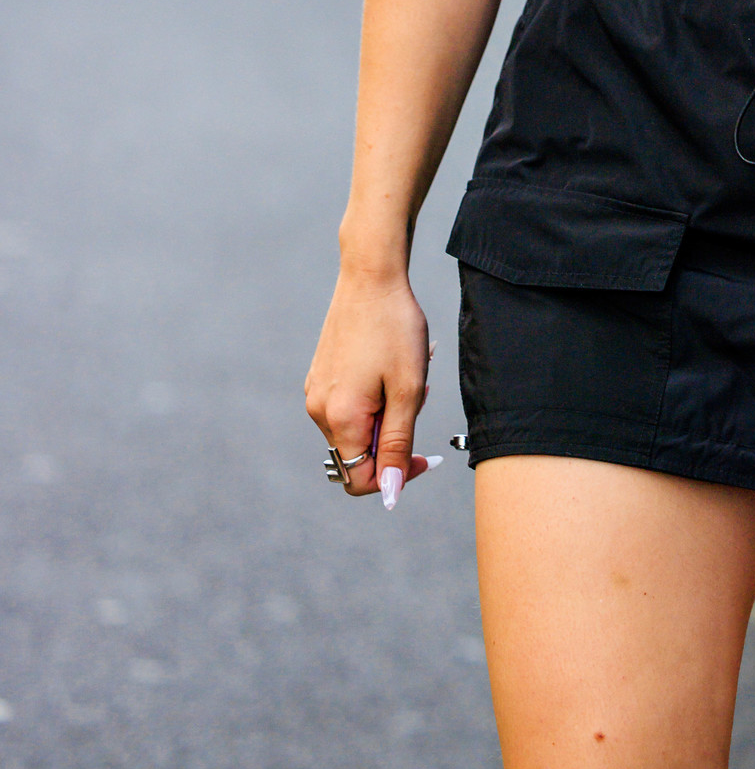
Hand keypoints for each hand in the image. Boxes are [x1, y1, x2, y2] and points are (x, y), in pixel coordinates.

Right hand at [305, 268, 437, 504]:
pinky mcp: (320, 377)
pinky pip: (348, 407)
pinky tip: (388, 368)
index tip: (424, 453)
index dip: (395, 476)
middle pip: (359, 454)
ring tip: (404, 378)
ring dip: (384, 417)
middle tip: (416, 397)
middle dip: (393, 439)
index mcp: (339, 419)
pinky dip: (372, 400)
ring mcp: (316, 392)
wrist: (371, 277)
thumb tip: (390, 492)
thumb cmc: (395, 329)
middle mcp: (319, 411)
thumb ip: (397, 444)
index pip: (361, 480)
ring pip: (355, 430)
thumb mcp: (407, 390)